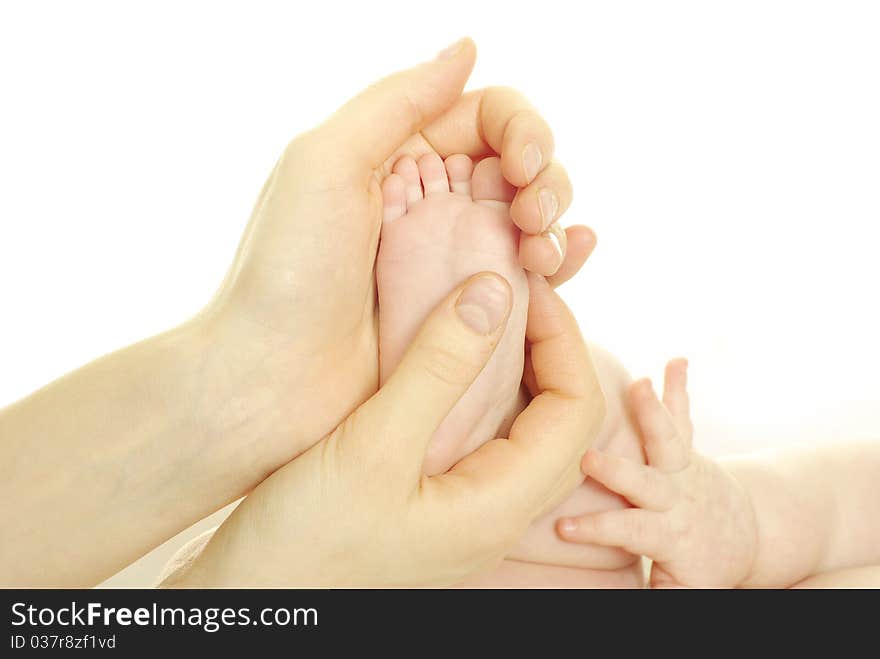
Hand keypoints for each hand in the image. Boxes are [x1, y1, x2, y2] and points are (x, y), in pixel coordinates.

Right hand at [164, 273, 604, 586]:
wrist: (254, 597)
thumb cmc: (306, 539)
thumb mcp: (372, 446)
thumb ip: (437, 369)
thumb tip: (495, 292)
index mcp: (500, 505)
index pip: (577, 409)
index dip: (564, 337)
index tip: (525, 287)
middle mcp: (497, 512)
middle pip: (562, 420)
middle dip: (549, 348)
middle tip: (512, 295)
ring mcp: (468, 511)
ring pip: (525, 430)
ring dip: (519, 368)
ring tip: (484, 317)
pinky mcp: (437, 504)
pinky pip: (487, 439)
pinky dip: (482, 391)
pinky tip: (447, 364)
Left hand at [196, 39, 594, 492]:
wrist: (270, 382)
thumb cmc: (286, 273)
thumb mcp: (325, 162)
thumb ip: (397, 100)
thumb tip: (467, 49)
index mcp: (392, 157)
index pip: (482, 117)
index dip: (519, 128)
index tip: (524, 162)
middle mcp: (424, 202)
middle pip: (515, 165)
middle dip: (544, 176)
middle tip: (532, 209)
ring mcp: (445, 259)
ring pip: (527, 219)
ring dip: (554, 220)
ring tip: (543, 250)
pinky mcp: (460, 312)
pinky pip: (522, 277)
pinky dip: (558, 261)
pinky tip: (570, 257)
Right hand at [556, 360, 758, 587]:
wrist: (743, 537)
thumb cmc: (699, 565)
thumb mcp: (681, 588)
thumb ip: (654, 590)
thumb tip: (604, 597)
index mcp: (668, 533)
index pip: (628, 531)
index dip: (597, 530)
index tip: (563, 528)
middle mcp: (675, 496)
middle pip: (645, 483)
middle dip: (617, 471)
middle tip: (589, 459)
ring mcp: (682, 467)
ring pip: (667, 439)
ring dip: (652, 412)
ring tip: (641, 384)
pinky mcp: (687, 448)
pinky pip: (683, 415)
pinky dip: (679, 387)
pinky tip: (677, 359)